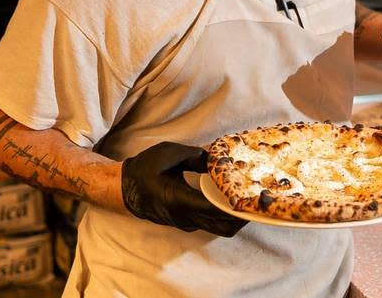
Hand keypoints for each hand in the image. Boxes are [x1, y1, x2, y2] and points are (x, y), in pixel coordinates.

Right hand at [121, 141, 245, 236]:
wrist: (124, 189)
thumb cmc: (144, 169)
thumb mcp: (169, 154)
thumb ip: (195, 156)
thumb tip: (218, 159)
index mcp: (180, 200)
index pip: (216, 209)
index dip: (237, 207)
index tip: (253, 200)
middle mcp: (185, 217)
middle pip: (223, 226)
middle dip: (243, 217)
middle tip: (258, 201)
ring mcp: (185, 223)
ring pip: (218, 227)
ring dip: (234, 217)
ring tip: (248, 199)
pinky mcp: (185, 222)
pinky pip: (210, 223)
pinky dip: (223, 215)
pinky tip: (230, 198)